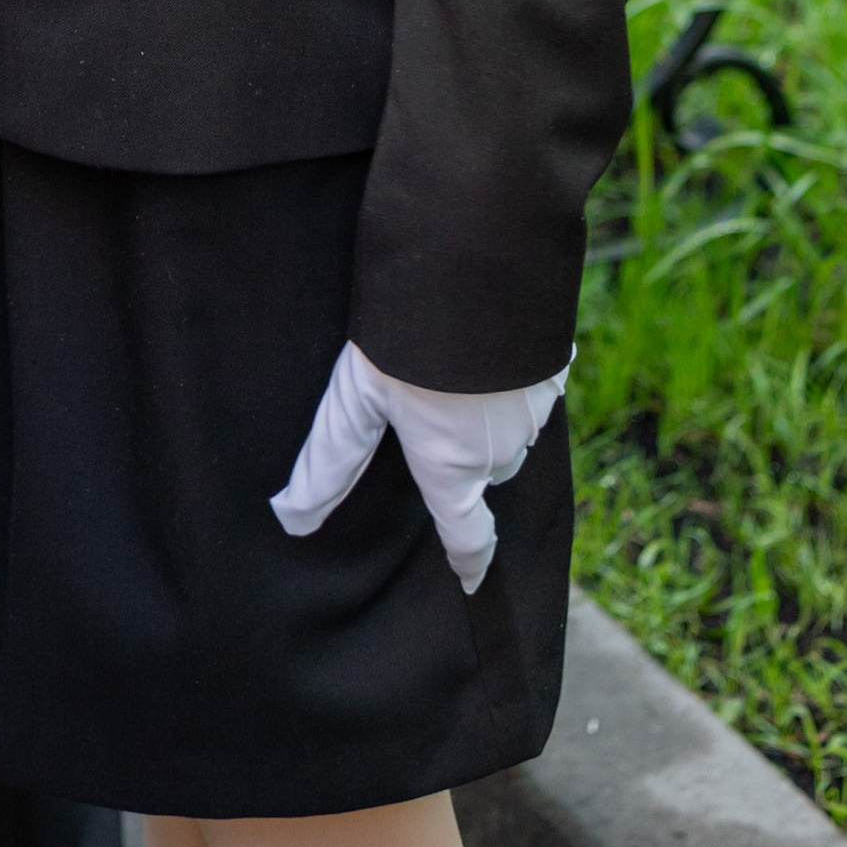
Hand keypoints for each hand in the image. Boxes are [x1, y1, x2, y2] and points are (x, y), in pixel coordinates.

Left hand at [270, 339, 568, 593]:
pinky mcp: (557, 371)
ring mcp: (534, 412)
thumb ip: (331, 460)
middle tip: (431, 408)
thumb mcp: (357, 395)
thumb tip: (289, 519)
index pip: (466, 533)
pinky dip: (514, 380)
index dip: (469, 561)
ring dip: (490, 415)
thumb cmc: (406, 337)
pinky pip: (534, 391)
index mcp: (450, 465)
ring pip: (510, 432)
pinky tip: (488, 343)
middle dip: (464, 456)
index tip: (471, 578)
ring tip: (456, 367)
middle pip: (483, 472)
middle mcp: (499, 451)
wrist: (474, 267)